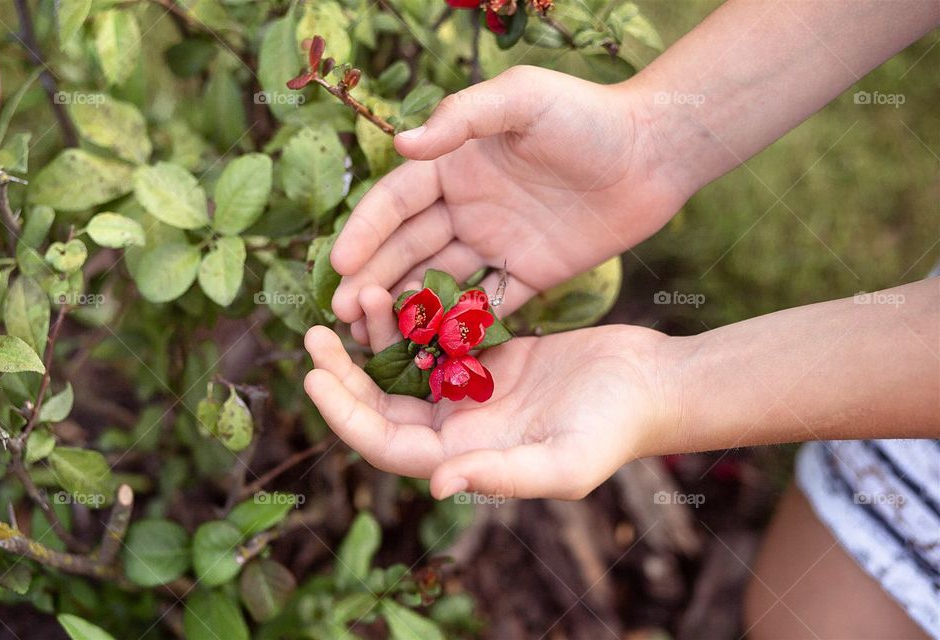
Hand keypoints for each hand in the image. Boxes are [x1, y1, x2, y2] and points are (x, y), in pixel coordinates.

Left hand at [303, 286, 673, 499]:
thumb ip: (500, 475)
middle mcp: (458, 428)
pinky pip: (437, 336)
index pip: (385, 444)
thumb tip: (434, 485)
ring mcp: (471, 391)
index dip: (345, 417)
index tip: (312, 378)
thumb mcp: (562, 461)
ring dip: (378, 335)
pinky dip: (415, 315)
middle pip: (381, 404)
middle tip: (314, 332)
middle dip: (344, 373)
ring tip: (361, 294)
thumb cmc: (614, 430)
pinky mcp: (488, 356)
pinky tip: (399, 285)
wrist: (651, 385)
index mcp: (463, 457)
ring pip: (405, 365)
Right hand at [330, 65, 687, 341]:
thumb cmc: (588, 115)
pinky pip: (488, 303)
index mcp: (456, 163)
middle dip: (372, 279)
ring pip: (439, 279)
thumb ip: (463, 118)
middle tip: (341, 315)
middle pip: (408, 247)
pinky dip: (459, 324)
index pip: (397, 201)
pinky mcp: (530, 272)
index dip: (365, 232)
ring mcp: (497, 241)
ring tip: (372, 338)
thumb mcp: (523, 98)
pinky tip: (430, 349)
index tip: (339, 266)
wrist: (655, 151)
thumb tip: (401, 143)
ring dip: (405, 307)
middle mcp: (468, 204)